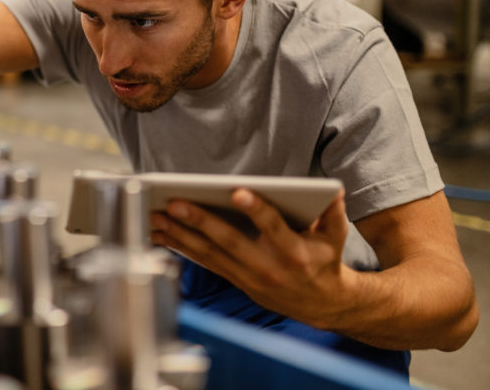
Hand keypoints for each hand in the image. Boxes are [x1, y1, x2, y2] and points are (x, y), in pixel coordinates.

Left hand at [150, 190, 351, 328]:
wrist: (322, 304)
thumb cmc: (325, 261)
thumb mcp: (336, 237)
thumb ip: (333, 212)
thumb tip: (331, 189)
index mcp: (293, 252)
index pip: (273, 227)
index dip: (256, 210)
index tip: (237, 192)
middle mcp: (268, 267)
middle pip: (229, 241)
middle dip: (200, 221)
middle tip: (174, 203)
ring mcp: (248, 277)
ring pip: (210, 254)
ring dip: (180, 235)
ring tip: (157, 216)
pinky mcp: (236, 281)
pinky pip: (205, 263)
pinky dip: (182, 248)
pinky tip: (163, 234)